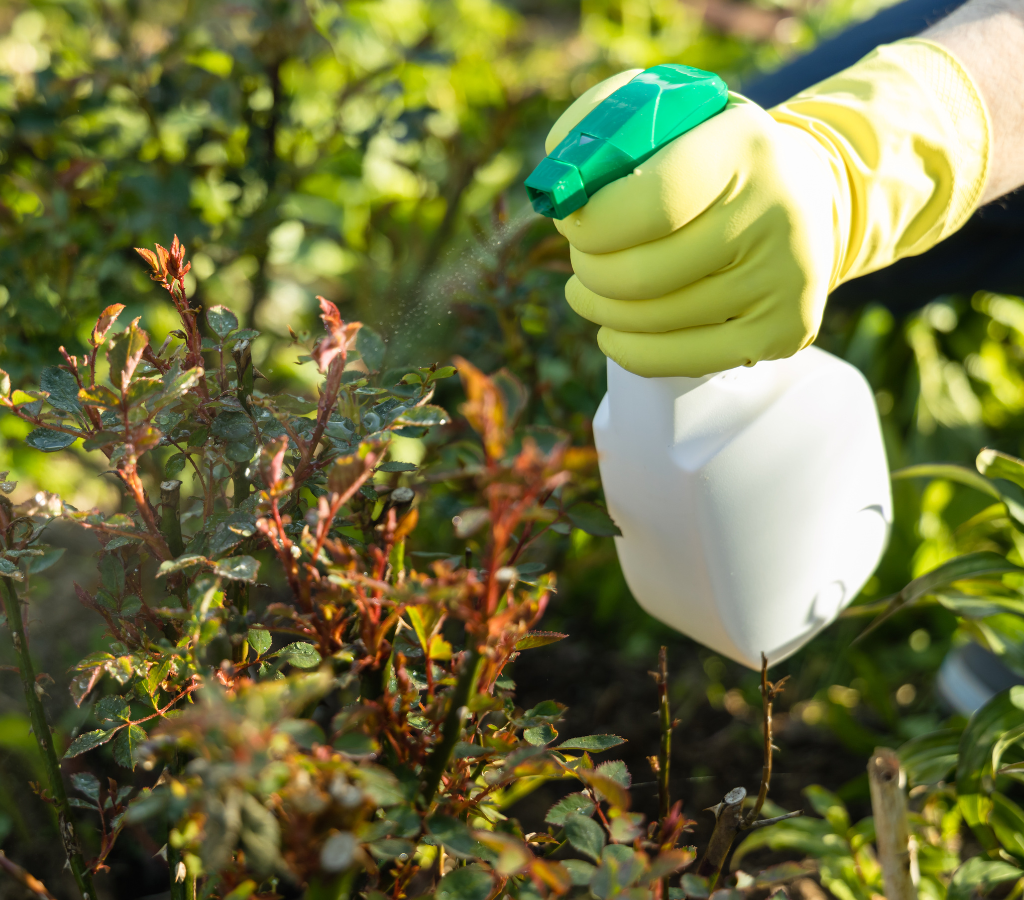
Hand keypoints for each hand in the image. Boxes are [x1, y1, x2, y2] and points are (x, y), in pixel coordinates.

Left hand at [548, 43, 989, 377]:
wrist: (807, 196)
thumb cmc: (712, 156)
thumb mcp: (670, 112)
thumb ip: (602, 125)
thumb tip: (554, 183)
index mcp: (743, 147)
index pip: (651, 203)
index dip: (592, 223)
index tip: (571, 222)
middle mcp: (776, 215)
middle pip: (642, 274)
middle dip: (589, 269)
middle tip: (581, 258)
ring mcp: (785, 281)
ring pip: (652, 320)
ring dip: (600, 309)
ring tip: (588, 291)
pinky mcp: (783, 331)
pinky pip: (678, 359)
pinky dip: (628, 349)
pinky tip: (611, 331)